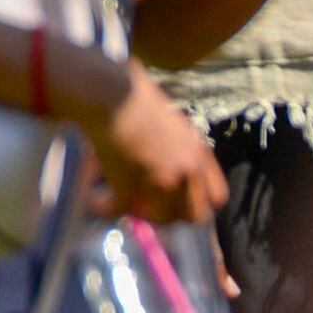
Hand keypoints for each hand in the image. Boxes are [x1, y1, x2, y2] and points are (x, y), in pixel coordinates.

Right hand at [75, 65, 226, 228]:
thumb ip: (177, 148)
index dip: (195, 202)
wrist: (111, 94)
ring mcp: (161, 179)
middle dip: (172, 214)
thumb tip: (161, 163)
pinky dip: (105, 207)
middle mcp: (187, 170)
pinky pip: (119, 208)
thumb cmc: (136, 98)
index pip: (216, 196)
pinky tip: (95, 201)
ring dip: (140, 213)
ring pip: (161, 218)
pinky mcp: (130, 184)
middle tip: (148, 206)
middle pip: (195, 215)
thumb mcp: (171, 124)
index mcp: (199, 153)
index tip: (175, 200)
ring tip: (120, 201)